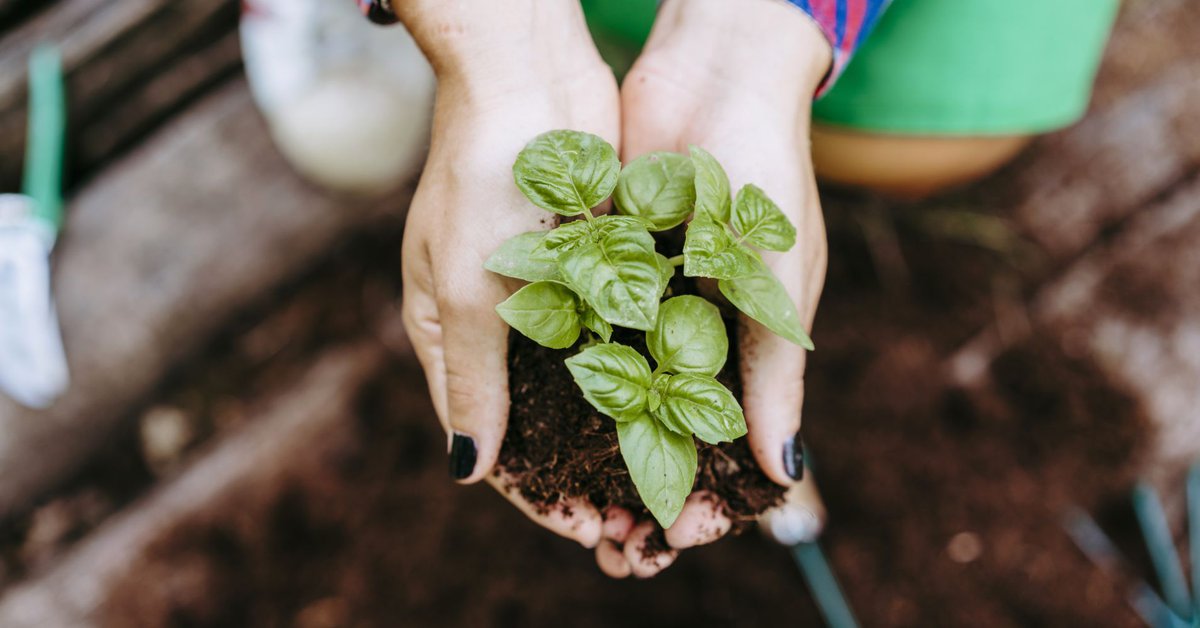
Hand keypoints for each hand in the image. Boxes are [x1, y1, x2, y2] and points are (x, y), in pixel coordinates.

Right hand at [398, 1, 619, 548]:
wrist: (529, 74)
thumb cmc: (478, 175)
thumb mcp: (465, 287)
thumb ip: (471, 379)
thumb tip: (465, 472)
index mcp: (448, 335)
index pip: (488, 439)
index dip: (534, 491)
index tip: (585, 530)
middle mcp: (499, 326)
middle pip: (541, 424)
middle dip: (584, 475)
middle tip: (637, 524)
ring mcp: (550, 298)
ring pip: (588, 389)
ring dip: (619, 436)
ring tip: (666, 480)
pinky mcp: (597, 268)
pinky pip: (621, 338)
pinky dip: (645, 377)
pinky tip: (682, 414)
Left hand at [596, 0, 832, 576]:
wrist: (712, 76)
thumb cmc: (767, 177)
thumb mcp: (778, 285)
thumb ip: (774, 377)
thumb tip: (788, 474)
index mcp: (749, 346)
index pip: (730, 445)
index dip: (708, 495)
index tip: (678, 533)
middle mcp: (694, 333)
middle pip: (665, 434)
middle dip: (640, 487)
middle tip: (609, 534)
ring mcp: (645, 304)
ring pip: (618, 398)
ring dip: (600, 450)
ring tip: (573, 497)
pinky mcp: (602, 271)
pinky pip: (582, 339)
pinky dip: (569, 382)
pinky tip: (543, 424)